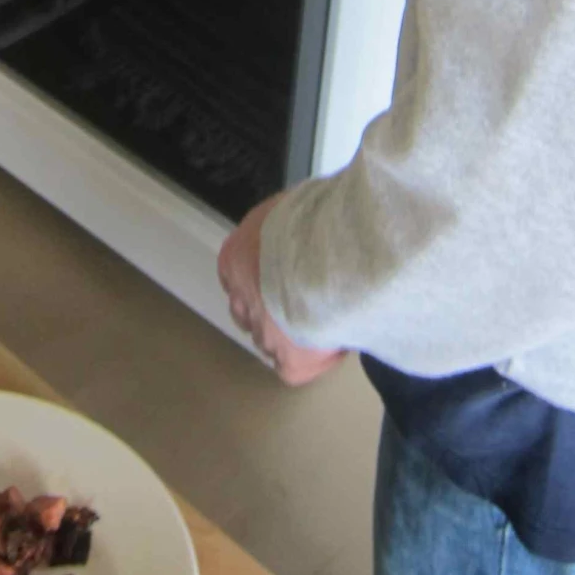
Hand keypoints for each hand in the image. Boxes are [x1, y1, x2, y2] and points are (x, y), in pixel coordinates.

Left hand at [218, 196, 346, 386]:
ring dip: (297, 333)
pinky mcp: (290, 363)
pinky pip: (298, 367)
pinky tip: (339, 339)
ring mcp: (263, 334)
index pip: (238, 276)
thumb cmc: (315, 221)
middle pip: (252, 312)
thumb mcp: (293, 206)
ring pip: (274, 341)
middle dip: (275, 310)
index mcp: (235, 258)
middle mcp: (241, 299)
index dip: (264, 279)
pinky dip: (317, 358)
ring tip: (332, 317)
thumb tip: (306, 222)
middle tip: (308, 300)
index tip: (287, 277)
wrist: (333, 259)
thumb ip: (288, 225)